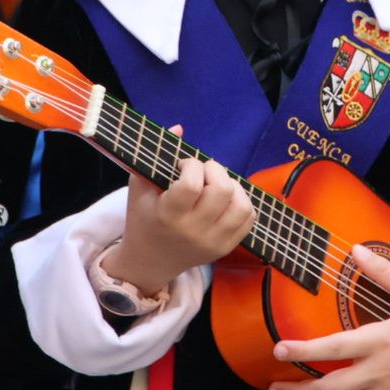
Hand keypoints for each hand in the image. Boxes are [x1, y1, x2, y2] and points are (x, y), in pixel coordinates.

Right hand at [101, 140, 255, 295]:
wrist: (149, 260)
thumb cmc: (143, 217)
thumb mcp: (140, 186)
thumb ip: (156, 155)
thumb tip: (180, 128)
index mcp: (168, 216)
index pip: (192, 185)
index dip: (192, 166)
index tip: (183, 165)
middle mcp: (194, 231)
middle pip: (223, 191)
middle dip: (215, 170)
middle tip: (202, 172)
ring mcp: (213, 242)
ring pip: (241, 205)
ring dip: (232, 186)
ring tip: (216, 184)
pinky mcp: (226, 248)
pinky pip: (248, 219)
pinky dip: (241, 202)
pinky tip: (225, 199)